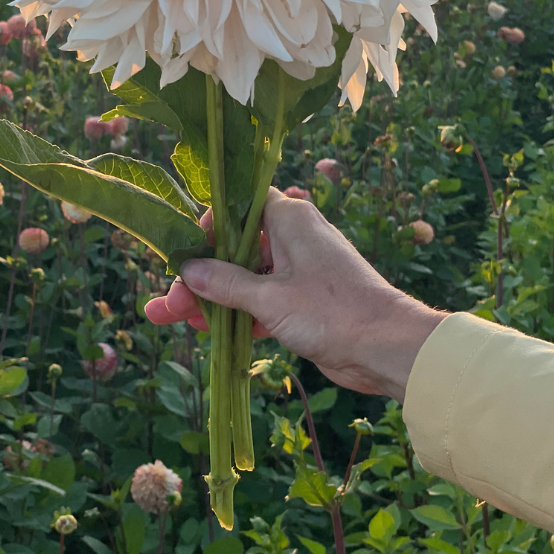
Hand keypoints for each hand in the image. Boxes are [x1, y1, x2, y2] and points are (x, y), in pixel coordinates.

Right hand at [144, 188, 446, 401]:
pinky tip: (205, 331)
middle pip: (235, 247)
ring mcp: (298, 269)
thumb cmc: (331, 310)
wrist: (386, 347)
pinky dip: (236, 312)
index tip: (184, 250)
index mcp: (289, 217)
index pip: (239, 205)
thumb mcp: (269, 298)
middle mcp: (293, 236)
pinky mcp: (302, 300)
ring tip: (171, 319)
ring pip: (244, 276)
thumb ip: (225, 283)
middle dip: (199, 274)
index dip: (209, 225)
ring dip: (211, 297)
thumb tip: (188, 269)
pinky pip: (260, 299)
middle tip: (166, 303)